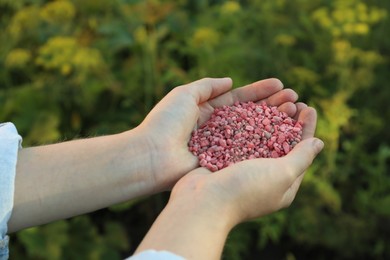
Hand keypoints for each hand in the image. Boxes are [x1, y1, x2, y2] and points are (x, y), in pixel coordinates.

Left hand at [137, 77, 299, 190]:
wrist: (152, 156)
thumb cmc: (166, 122)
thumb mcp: (184, 94)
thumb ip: (207, 86)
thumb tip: (231, 81)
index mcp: (207, 111)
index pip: (239, 99)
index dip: (260, 92)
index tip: (281, 85)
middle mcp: (219, 129)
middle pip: (251, 115)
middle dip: (273, 106)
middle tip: (295, 99)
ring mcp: (223, 147)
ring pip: (254, 133)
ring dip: (274, 122)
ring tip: (295, 111)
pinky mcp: (225, 163)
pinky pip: (248, 152)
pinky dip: (266, 144)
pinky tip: (284, 135)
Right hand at [169, 104, 323, 226]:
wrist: (202, 201)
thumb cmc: (245, 190)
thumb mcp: (282, 174)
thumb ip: (301, 158)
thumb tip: (318, 143)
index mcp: (283, 185)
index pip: (301, 153)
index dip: (306, 129)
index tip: (308, 107)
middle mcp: (264, 176)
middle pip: (281, 142)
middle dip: (288, 120)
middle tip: (291, 99)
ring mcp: (244, 167)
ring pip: (261, 136)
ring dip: (269, 116)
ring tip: (274, 98)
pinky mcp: (226, 159)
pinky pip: (241, 136)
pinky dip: (248, 120)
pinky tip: (249, 105)